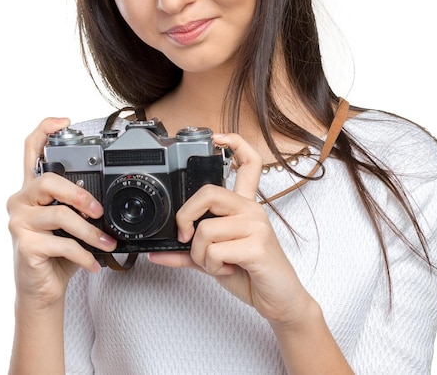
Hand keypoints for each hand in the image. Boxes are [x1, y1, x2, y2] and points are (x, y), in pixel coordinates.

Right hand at [6, 118, 116, 306]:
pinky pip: (61, 244)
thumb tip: (106, 199)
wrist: (42, 289)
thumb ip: (79, 204)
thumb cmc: (58, 251)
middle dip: (80, 194)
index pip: (31, 150)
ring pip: (60, 215)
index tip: (64, 121)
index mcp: (33, 189)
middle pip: (49, 180)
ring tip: (106, 242)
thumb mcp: (70, 223)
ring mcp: (19, 222)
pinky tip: (94, 262)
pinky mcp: (24, 245)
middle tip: (99, 210)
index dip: (45, 130)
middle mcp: (21, 200)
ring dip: (90, 231)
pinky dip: (84, 254)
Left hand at [149, 133, 312, 325]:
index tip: (218, 137)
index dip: (235, 143)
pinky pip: (215, 250)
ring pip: (205, 229)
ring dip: (201, 256)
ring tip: (218, 263)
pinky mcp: (257, 245)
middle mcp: (252, 208)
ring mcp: (256, 224)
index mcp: (245, 205)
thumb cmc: (250, 272)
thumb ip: (188, 253)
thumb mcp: (214, 259)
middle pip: (208, 193)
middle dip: (186, 217)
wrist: (279, 299)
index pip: (249, 162)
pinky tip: (229, 269)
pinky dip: (212, 266)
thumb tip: (157, 252)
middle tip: (185, 238)